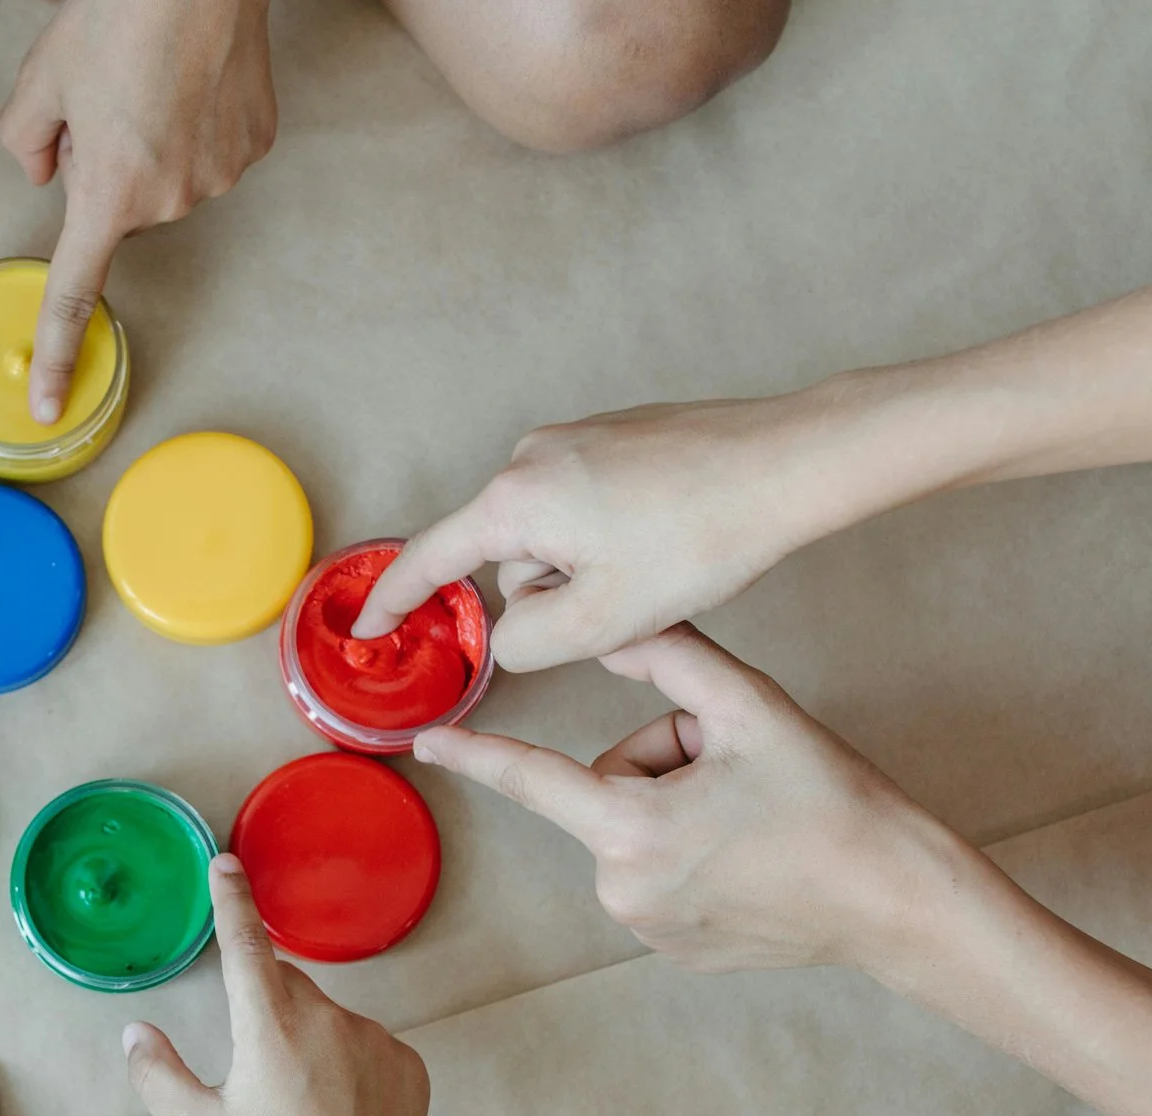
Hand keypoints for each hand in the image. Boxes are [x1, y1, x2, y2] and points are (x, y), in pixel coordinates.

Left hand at [0, 0, 275, 422]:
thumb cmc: (120, 14)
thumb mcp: (41, 77)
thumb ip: (24, 141)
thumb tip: (47, 173)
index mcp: (108, 192)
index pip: (76, 291)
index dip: (59, 352)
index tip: (51, 404)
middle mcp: (170, 200)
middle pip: (118, 205)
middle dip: (102, 164)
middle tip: (107, 94)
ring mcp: (220, 175)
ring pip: (164, 179)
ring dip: (148, 141)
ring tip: (150, 77)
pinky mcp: (254, 146)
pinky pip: (208, 153)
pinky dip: (193, 125)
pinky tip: (190, 80)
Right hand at [122, 856, 431, 1115]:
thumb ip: (158, 1075)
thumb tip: (134, 1034)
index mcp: (268, 1026)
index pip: (244, 943)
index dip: (231, 900)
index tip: (226, 863)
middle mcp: (325, 1018)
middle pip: (285, 989)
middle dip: (267, 1015)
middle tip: (259, 1079)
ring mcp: (374, 1039)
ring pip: (328, 1021)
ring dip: (311, 1045)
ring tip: (306, 1113)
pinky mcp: (407, 1064)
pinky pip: (368, 1048)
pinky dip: (351, 1069)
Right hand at [354, 384, 909, 670]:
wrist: (786, 465)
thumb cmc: (701, 535)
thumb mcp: (602, 621)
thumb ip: (527, 643)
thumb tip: (510, 632)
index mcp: (515, 501)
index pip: (431, 561)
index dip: (393, 602)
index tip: (365, 628)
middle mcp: (531, 457)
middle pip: (507, 559)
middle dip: (552, 595)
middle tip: (624, 602)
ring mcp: (575, 438)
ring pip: (552, 537)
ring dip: (590, 568)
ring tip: (659, 565)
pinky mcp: (615, 436)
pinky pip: (587, 506)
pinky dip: (615, 537)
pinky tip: (668, 538)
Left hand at [413, 624, 971, 972]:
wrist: (891, 899)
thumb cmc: (829, 803)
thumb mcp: (751, 710)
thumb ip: (670, 660)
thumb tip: (614, 631)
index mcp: (631, 827)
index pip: (533, 781)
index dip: (477, 756)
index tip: (426, 746)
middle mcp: (622, 886)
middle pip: (608, 789)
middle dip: (659, 767)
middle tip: (735, 776)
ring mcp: (643, 926)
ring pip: (631, 832)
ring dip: (675, 811)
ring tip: (749, 820)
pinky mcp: (667, 948)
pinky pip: (653, 875)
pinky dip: (689, 855)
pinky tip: (748, 859)